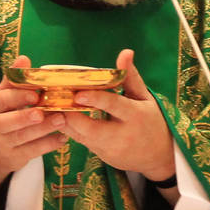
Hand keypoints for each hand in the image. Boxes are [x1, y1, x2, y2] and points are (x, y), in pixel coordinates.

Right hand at [0, 55, 67, 200]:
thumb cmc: (3, 115)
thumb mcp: (4, 96)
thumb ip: (14, 79)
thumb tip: (24, 58)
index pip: (2, 100)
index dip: (18, 97)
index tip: (35, 94)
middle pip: (9, 122)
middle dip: (26, 117)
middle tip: (43, 112)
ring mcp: (3, 144)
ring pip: (23, 138)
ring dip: (43, 130)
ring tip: (61, 120)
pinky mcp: (15, 158)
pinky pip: (33, 152)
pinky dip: (49, 145)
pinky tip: (63, 137)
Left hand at [61, 49, 175, 184]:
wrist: (159, 156)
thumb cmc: (152, 121)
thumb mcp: (145, 97)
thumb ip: (130, 77)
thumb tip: (125, 52)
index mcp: (136, 115)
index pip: (114, 106)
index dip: (96, 100)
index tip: (78, 93)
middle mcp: (122, 135)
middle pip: (91, 128)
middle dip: (71, 115)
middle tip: (54, 100)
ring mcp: (111, 149)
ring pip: (81, 137)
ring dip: (64, 122)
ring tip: (50, 106)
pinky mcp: (103, 157)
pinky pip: (82, 142)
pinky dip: (69, 130)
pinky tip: (58, 117)